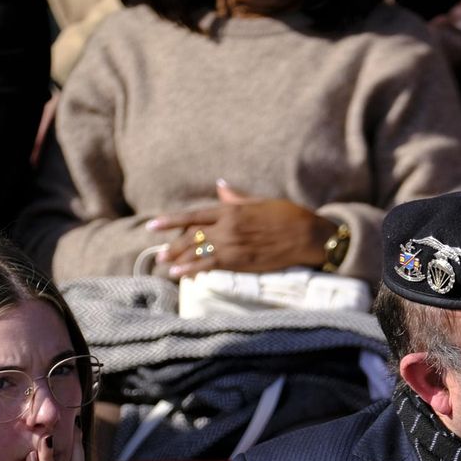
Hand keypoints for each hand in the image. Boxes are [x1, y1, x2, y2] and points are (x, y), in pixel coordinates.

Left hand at [147, 181, 331, 278]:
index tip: (153, 225)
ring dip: (179, 259)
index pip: (193, 215)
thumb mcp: (259, 201)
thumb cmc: (287, 215)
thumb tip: (220, 186)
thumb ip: (236, 196)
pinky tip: (181, 274)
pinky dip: (193, 270)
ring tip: (165, 265)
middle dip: (173, 245)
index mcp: (231, 209)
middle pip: (191, 236)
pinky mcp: (240, 261)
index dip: (171, 221)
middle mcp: (227, 227)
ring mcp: (232, 245)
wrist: (306, 235)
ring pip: (197, 252)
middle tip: (159, 253)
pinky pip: (210, 265)